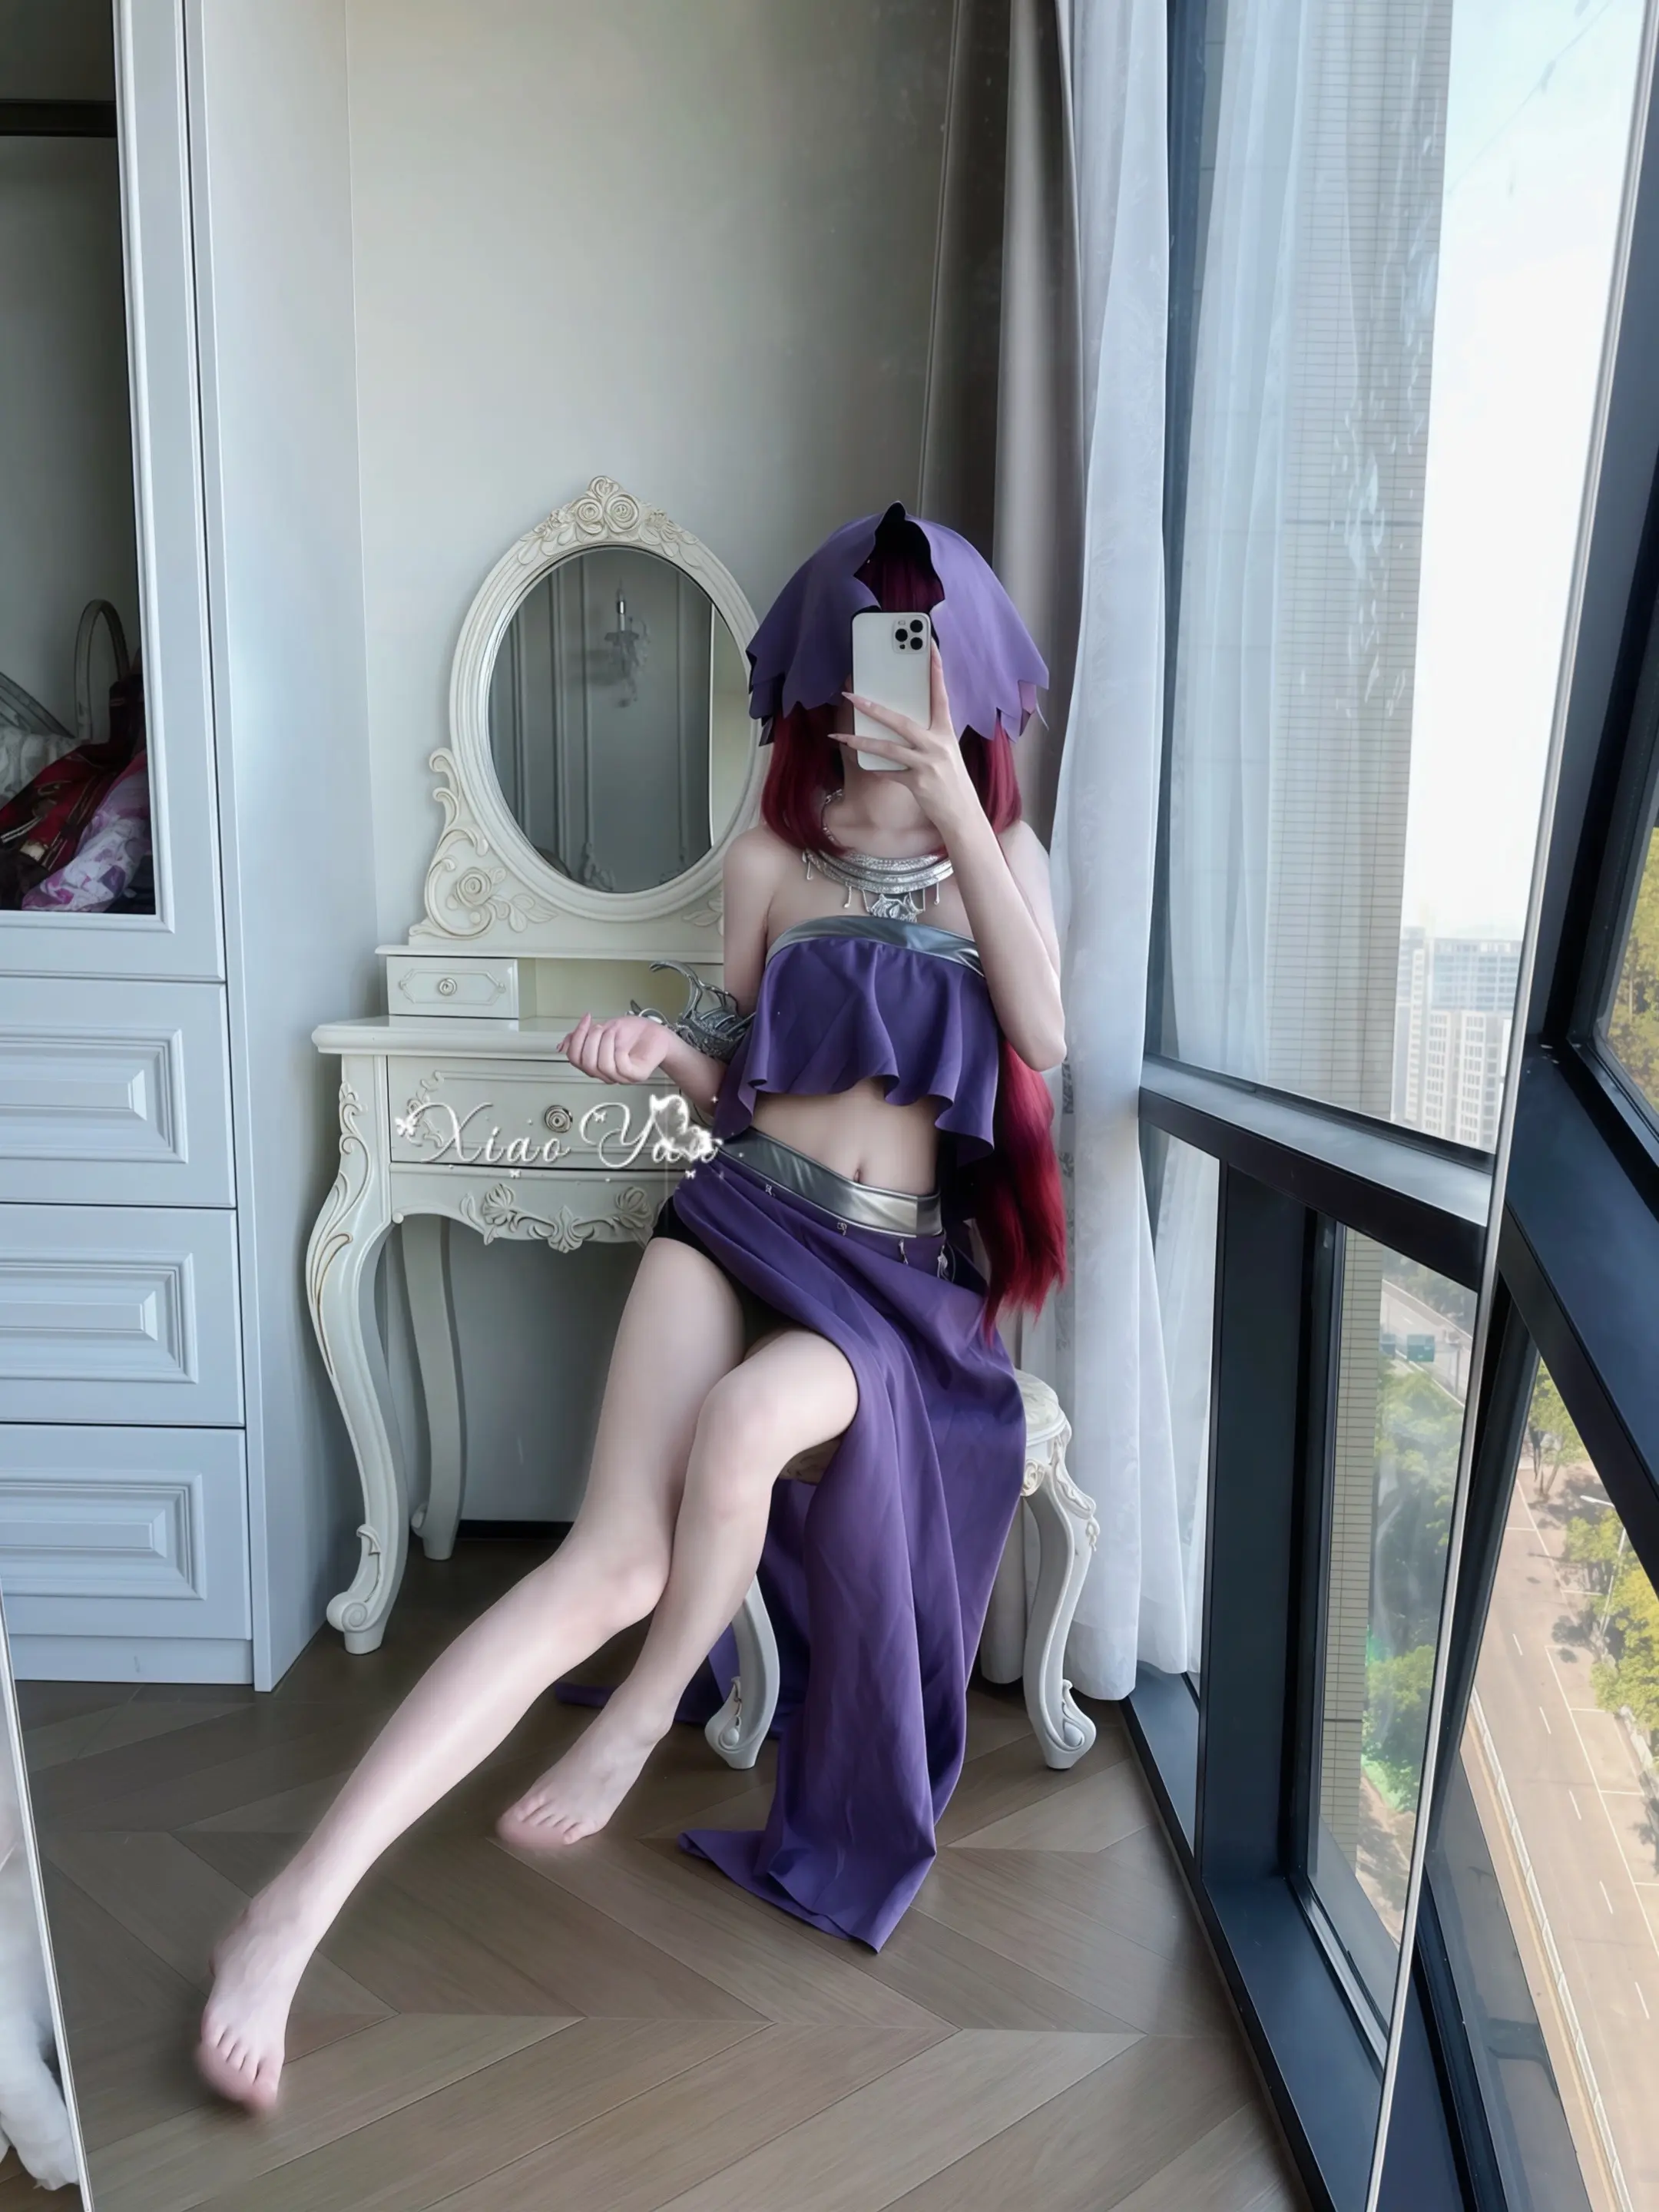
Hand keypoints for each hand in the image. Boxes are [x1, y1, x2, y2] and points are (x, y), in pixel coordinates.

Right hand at [558, 1012, 675, 1084]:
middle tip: (599, 1027)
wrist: (659, 1033)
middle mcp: (606, 1073)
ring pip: (601, 1066)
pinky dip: (617, 1050)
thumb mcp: (604, 1029)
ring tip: (611, 1031)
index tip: (585, 1021)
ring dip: (603, 1044)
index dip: (575, 1039)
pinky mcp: (636, 1075)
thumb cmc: (635, 1032)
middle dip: (589, 1041)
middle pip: (585, 1064)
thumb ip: (584, 1037)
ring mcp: (621, 1077)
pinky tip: (619, 1041)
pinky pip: (619, 1066)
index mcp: (596, 1064)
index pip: (574, 1058)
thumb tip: (562, 1045)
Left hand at [841, 641, 979, 838]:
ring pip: (888, 748)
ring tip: (840, 735)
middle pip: (901, 721)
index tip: (930, 647)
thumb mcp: (945, 752)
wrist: (961, 813)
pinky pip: (889, 772)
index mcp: (946, 732)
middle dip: (873, 708)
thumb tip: (898, 723)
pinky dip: (875, 767)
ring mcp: (927, 764)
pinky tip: (861, 763)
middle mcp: (937, 745)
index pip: (940, 695)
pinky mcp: (917, 783)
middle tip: (851, 696)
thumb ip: (926, 736)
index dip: (936, 671)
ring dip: (861, 741)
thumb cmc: (951, 780)